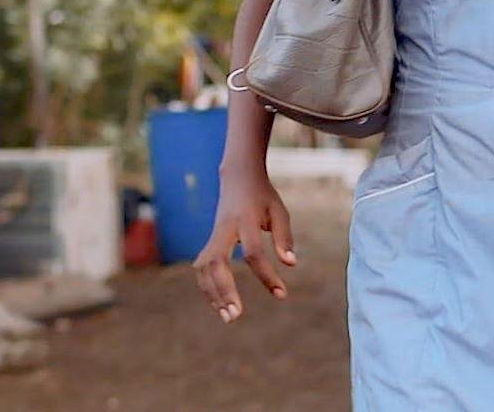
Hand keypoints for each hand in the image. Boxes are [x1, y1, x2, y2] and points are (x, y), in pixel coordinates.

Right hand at [191, 164, 295, 323]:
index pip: (253, 252)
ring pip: (204, 267)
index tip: (281, 294)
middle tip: (236, 316)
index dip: (266, 275)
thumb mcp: (279, 211)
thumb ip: (284, 237)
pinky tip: (220, 304)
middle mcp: (224, 228)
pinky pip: (203, 268)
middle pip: (217, 262)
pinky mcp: (209, 241)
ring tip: (228, 316)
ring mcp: (213, 235)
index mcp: (245, 220)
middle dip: (224, 290)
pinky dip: (208, 287)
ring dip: (212, 293)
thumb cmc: (263, 196)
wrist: (237, 176)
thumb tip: (290, 264)